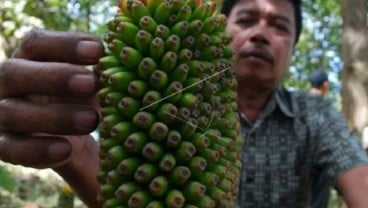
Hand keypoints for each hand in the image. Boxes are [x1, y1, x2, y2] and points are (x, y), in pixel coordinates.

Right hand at [0, 29, 103, 207]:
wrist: (68, 138)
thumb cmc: (81, 99)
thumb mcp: (90, 84)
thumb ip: (99, 72)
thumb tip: (120, 60)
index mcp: (29, 60)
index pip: (37, 43)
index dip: (65, 45)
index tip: (99, 50)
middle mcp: (9, 83)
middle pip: (15, 72)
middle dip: (55, 77)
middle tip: (92, 84)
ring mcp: (2, 115)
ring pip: (13, 112)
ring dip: (54, 116)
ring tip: (91, 121)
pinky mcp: (5, 146)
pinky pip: (11, 149)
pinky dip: (38, 150)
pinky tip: (66, 149)